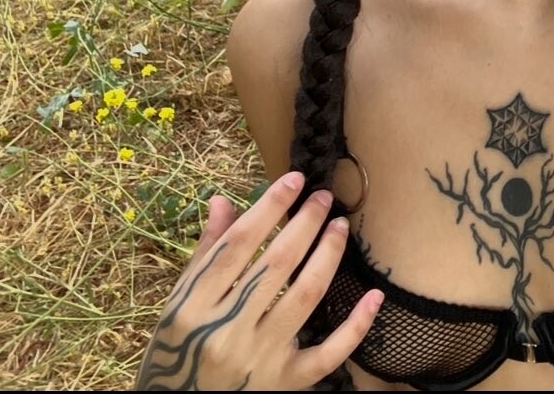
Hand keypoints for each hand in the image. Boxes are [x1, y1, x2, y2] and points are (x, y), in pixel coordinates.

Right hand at [135, 171, 383, 390]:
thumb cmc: (178, 352)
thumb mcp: (178, 304)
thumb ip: (206, 254)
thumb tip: (223, 200)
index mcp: (193, 307)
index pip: (238, 244)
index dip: (269, 207)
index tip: (294, 181)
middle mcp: (226, 331)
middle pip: (276, 264)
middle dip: (305, 224)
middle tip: (324, 198)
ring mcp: (259, 358)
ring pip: (304, 297)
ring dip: (327, 256)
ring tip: (340, 227)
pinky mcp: (285, 382)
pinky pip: (328, 354)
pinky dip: (355, 326)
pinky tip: (374, 296)